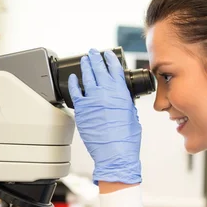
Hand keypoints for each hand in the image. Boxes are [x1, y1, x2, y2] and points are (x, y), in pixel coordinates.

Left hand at [68, 49, 141, 184]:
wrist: (115, 153)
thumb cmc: (126, 140)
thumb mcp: (132, 116)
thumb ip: (126, 103)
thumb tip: (121, 97)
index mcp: (121, 93)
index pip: (115, 69)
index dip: (110, 59)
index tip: (108, 54)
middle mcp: (106, 93)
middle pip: (99, 69)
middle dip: (96, 58)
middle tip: (93, 52)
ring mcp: (92, 100)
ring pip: (87, 77)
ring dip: (86, 66)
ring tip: (84, 59)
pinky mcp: (82, 110)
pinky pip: (75, 92)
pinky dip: (74, 83)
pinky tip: (73, 78)